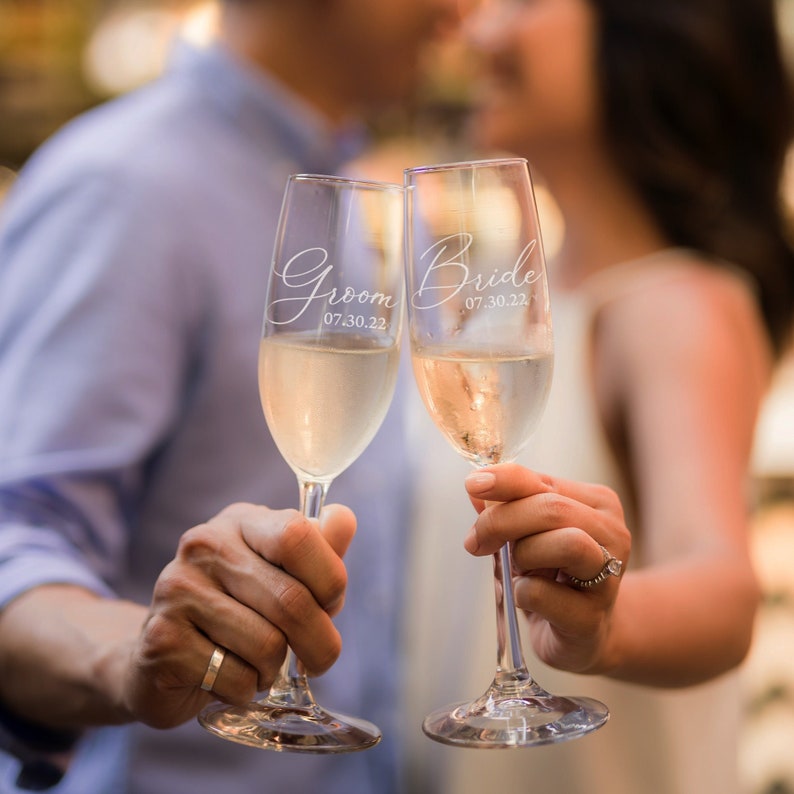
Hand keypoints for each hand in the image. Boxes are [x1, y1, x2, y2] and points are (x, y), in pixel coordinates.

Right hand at [124, 502, 355, 727]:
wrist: (157, 658)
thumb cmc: (237, 608)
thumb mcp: (280, 570)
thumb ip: (317, 547)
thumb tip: (343, 518)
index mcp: (240, 521)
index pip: (296, 534)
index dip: (329, 577)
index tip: (331, 604)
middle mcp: (203, 546)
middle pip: (291, 599)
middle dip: (319, 641)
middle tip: (320, 658)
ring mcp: (177, 591)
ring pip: (267, 645)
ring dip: (276, 669)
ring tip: (262, 665)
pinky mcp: (161, 642)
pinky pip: (237, 678)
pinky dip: (247, 689)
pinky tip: (229, 678)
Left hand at [463, 463, 630, 675]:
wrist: (582, 635)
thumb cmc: (553, 576)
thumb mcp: (528, 535)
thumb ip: (506, 508)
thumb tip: (476, 489)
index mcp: (596, 504)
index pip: (543, 481)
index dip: (504, 480)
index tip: (472, 485)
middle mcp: (612, 533)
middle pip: (554, 509)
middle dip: (503, 520)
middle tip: (476, 541)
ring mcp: (609, 577)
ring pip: (568, 543)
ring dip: (525, 554)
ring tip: (519, 569)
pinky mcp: (591, 618)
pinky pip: (543, 593)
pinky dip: (522, 592)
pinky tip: (526, 598)